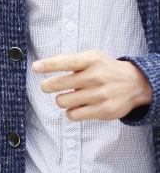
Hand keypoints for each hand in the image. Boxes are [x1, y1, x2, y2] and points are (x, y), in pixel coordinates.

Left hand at [36, 50, 152, 119]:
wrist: (135, 84)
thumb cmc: (105, 69)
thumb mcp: (91, 57)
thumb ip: (68, 59)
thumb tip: (42, 64)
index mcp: (91, 60)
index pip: (66, 62)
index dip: (49, 65)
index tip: (35, 67)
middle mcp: (96, 77)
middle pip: (58, 84)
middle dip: (47, 86)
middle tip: (47, 86)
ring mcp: (100, 94)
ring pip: (62, 101)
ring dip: (61, 99)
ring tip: (69, 96)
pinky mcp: (103, 110)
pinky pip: (72, 115)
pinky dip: (70, 112)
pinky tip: (77, 106)